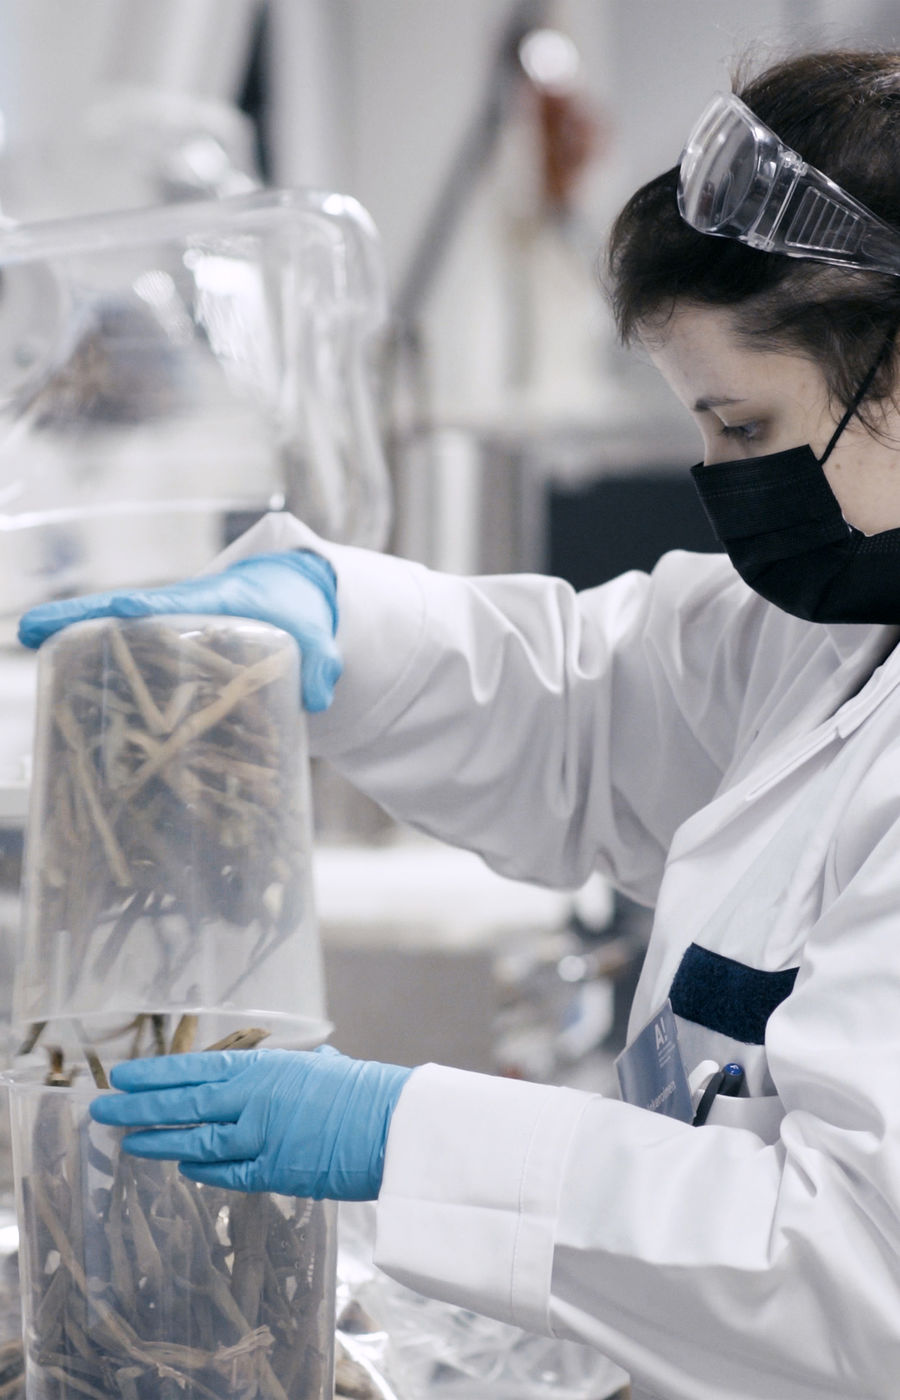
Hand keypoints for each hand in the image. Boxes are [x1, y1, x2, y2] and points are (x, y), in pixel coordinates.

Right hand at [17, 550, 341, 711]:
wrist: (293, 602)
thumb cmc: (302, 613)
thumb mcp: (317, 636)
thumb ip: (322, 663)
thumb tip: (318, 695)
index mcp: (215, 604)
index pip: (170, 603)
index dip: (139, 609)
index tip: (114, 611)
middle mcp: (183, 617)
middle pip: (122, 617)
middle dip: (78, 621)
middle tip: (31, 630)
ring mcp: (170, 639)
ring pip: (118, 643)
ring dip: (75, 647)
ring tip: (31, 651)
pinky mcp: (168, 661)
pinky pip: (129, 666)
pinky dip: (98, 673)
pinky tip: (66, 700)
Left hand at [89, 1045, 412, 1198]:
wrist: (390, 1126)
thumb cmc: (363, 1091)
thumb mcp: (325, 1067)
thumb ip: (304, 1064)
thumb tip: (310, 1056)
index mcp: (263, 1069)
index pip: (195, 1069)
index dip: (156, 1074)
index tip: (124, 1075)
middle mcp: (252, 1101)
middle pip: (183, 1105)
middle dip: (140, 1106)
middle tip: (103, 1107)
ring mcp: (259, 1138)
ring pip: (195, 1141)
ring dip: (158, 1141)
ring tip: (128, 1141)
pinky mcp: (271, 1173)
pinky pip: (225, 1173)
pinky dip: (200, 1169)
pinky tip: (182, 1166)